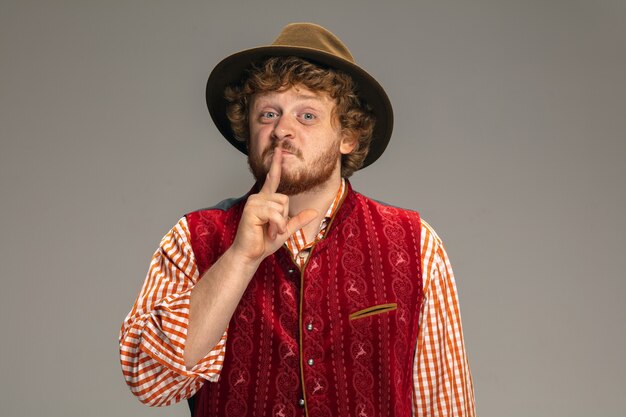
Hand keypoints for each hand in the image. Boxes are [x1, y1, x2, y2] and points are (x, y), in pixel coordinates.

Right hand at [230, 149, 317, 265]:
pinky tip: (268, 232)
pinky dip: (276, 226)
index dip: (276, 164)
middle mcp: (259, 197)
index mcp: (266, 199)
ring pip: (280, 206)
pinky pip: (274, 213)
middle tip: (274, 229)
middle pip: (284, 199)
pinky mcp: (251, 209)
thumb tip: (314, 211)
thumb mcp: (287, 230)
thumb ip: (299, 220)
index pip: (273, 178)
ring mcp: (254, 202)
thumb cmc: (265, 242)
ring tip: (269, 231)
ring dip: (280, 224)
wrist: (251, 254)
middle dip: (284, 218)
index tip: (278, 150)